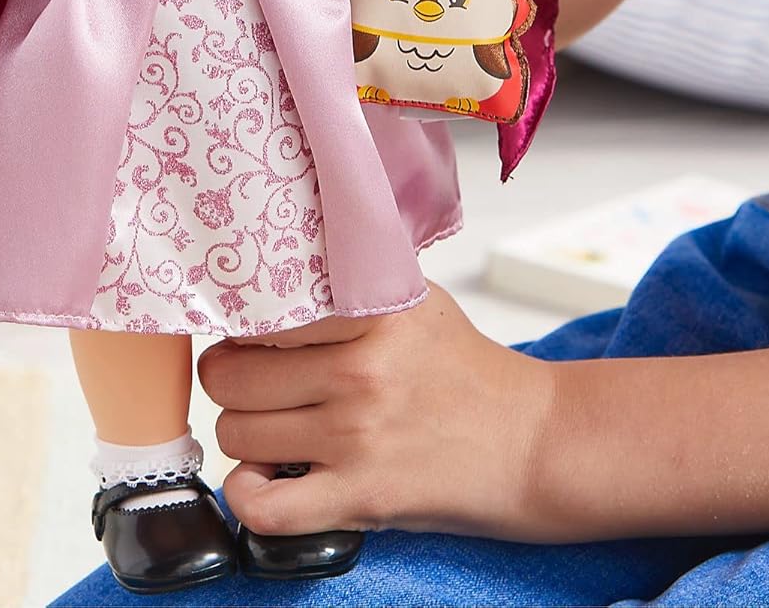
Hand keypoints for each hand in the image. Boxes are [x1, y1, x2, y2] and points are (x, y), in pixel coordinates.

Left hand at [198, 286, 556, 539]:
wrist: (538, 443)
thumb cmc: (470, 371)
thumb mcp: (415, 298)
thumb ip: (351, 279)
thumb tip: (278, 262)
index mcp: (370, 312)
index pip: (256, 310)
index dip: (236, 323)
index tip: (243, 331)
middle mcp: (359, 371)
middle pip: (230, 375)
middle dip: (230, 380)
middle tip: (253, 381)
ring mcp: (358, 437)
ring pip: (236, 434)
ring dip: (244, 434)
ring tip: (273, 426)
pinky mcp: (364, 498)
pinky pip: (265, 506)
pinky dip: (248, 495)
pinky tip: (265, 479)